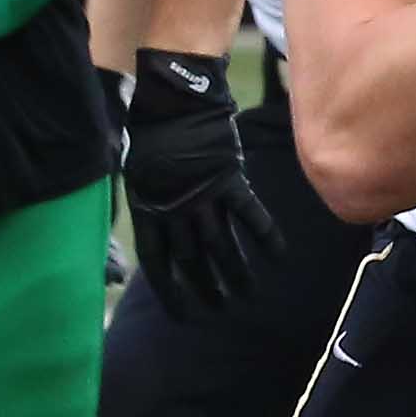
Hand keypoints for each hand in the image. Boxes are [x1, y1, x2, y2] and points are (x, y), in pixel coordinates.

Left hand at [123, 48, 277, 316]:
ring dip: (236, 273)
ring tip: (246, 295)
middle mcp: (175, 210)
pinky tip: (277, 256)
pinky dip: (265, 236)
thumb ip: (152, 206)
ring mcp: (203, 196)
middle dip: (206, 288)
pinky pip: (250, 215)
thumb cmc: (153, 135)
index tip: (184, 315)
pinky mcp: (229, 181)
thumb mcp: (138, 175)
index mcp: (148, 210)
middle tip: (220, 308)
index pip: (157, 263)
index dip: (171, 292)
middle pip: (192, 260)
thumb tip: (161, 236)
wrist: (175, 101)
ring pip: (222, 245)